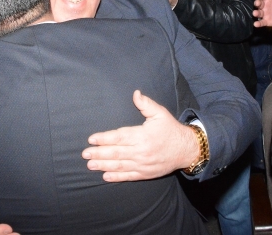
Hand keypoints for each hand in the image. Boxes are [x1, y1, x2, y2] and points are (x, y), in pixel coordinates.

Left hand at [82, 90, 198, 181]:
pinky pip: (129, 176)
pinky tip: (105, 176)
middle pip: (116, 153)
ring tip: (90, 165)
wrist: (186, 150)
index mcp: (143, 136)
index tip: (91, 139)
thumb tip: (135, 93)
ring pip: (120, 166)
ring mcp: (143, 164)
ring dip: (103, 165)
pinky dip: (116, 177)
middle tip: (85, 153)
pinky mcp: (146, 173)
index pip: (120, 137)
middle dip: (99, 153)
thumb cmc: (170, 129)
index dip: (104, 138)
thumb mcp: (160, 113)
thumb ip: (146, 104)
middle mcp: (141, 151)